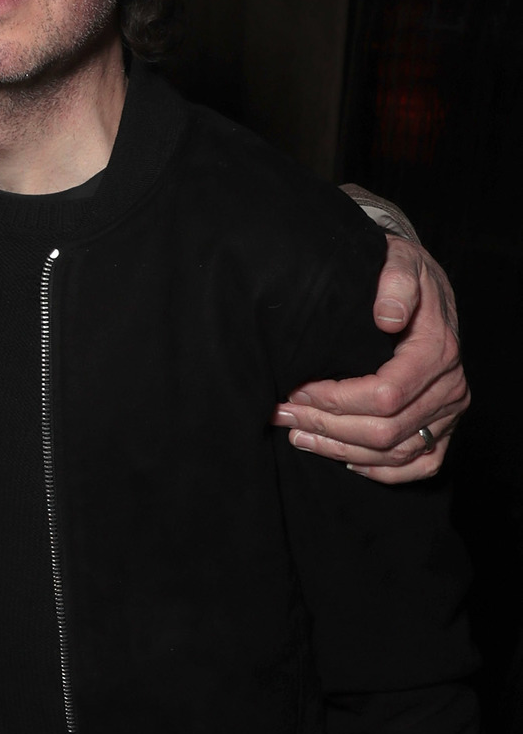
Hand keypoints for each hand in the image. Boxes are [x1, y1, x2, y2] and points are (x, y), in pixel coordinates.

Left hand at [273, 234, 468, 481]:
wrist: (424, 286)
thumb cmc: (403, 274)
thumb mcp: (399, 262)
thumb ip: (394, 283)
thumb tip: (386, 316)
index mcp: (438, 351)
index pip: (384, 395)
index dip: (335, 399)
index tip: (297, 390)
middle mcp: (450, 388)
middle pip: (384, 430)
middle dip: (326, 427)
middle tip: (282, 415)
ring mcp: (449, 413)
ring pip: (395, 452)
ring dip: (340, 450)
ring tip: (297, 436)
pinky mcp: (444, 428)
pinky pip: (420, 465)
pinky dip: (382, 472)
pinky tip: (345, 461)